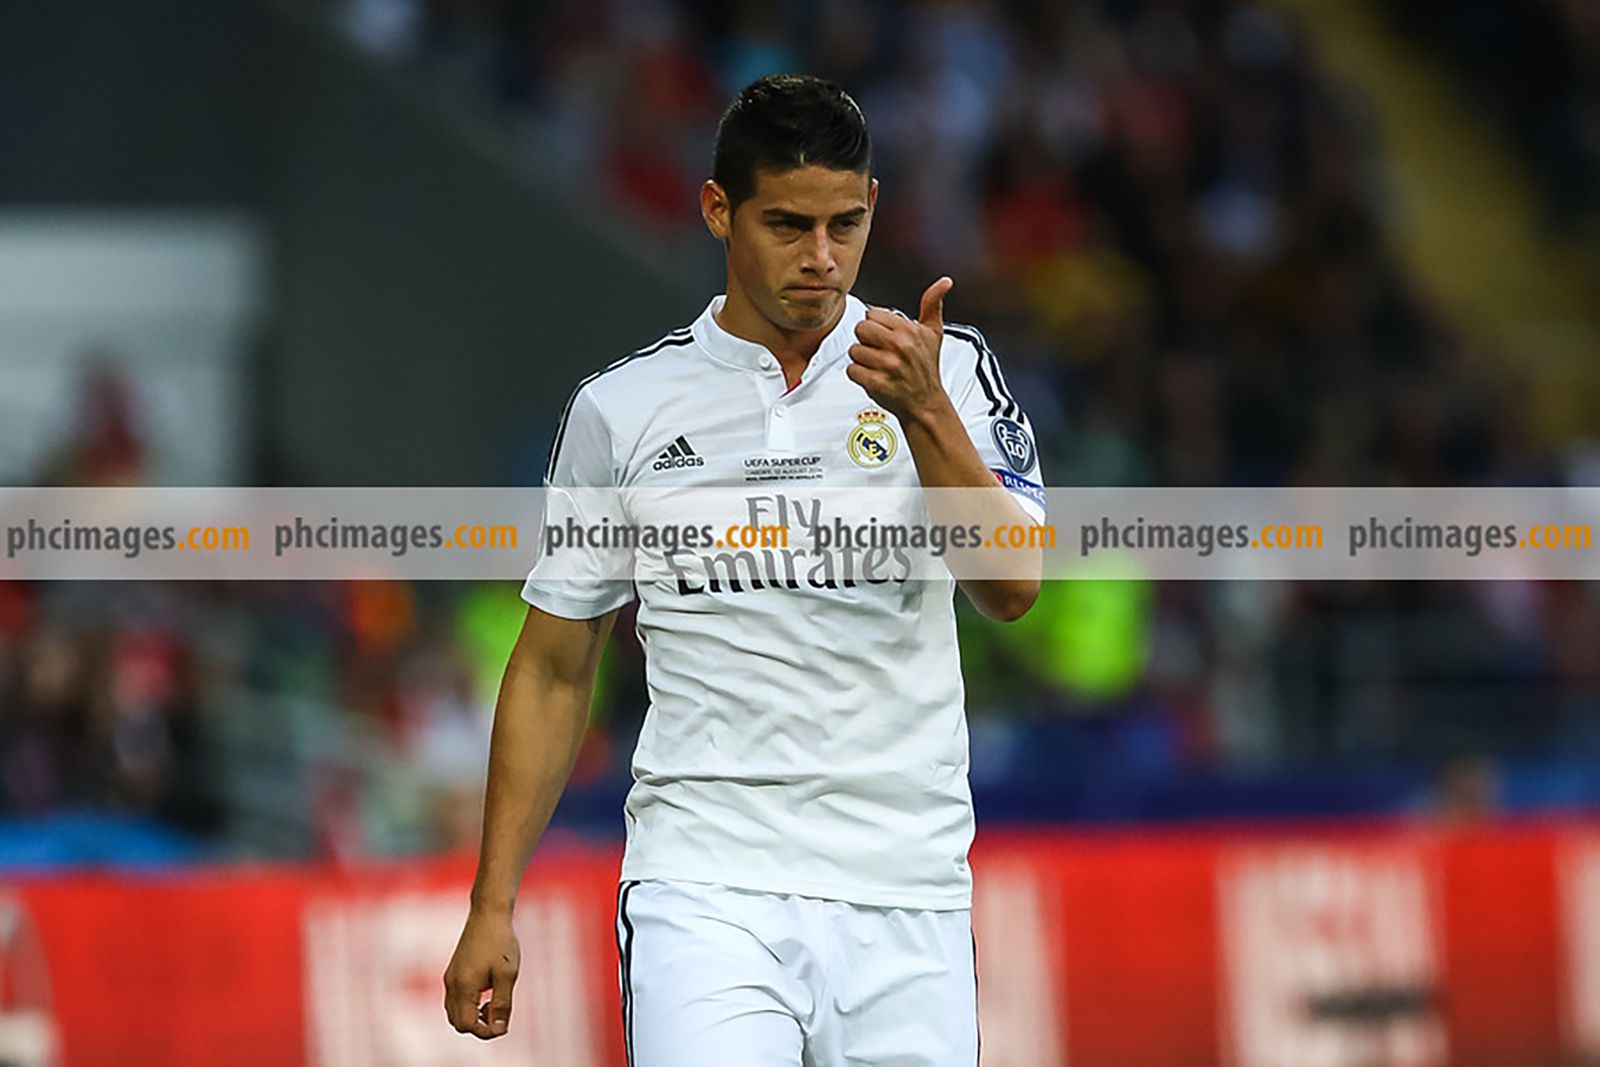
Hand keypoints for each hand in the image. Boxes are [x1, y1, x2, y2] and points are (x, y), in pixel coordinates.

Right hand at [443, 908, 520, 1039]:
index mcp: (463, 986)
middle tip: (498, 1013)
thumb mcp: (507, 975)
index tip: (503, 1025)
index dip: (486, 1032)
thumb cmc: (501, 942)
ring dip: (473, 1016)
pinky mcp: (453, 972)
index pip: (467, 1025)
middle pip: (458, 1023)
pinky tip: (487, 991)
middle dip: (478, 1026)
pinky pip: (455, 1000)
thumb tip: (498, 1031)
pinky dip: (468, 1005)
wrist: (489, 913)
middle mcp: (451, 984)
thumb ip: (502, 1004)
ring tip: (494, 1002)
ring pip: (454, 1012)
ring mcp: (450, 978)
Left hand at [848, 276, 954, 422]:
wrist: (925, 402)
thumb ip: (933, 304)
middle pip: (860, 328)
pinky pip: (852, 370)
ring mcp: (887, 364)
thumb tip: (944, 282)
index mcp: (909, 330)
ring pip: (854, 350)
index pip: (872, 314)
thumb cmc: (926, 368)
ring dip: (862, 360)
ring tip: (878, 365)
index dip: (877, 326)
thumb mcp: (933, 333)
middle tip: (880, 351)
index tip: (887, 337)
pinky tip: (873, 376)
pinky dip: (859, 375)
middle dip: (867, 341)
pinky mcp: (876, 382)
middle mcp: (899, 345)